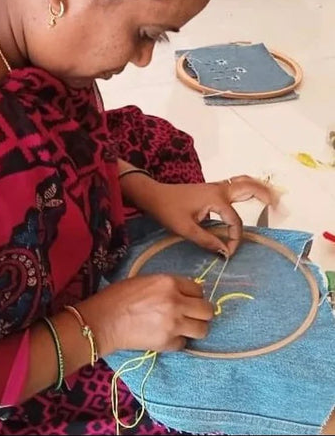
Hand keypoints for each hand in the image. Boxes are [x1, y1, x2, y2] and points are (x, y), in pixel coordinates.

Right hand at [80, 273, 213, 354]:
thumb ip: (168, 286)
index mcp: (169, 282)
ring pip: (203, 330)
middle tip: (190, 315)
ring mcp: (173, 324)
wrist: (104, 320)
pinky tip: (165, 336)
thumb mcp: (146, 281)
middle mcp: (176, 302)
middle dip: (201, 313)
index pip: (199, 290)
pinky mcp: (167, 343)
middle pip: (207, 311)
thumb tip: (185, 294)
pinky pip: (184, 344)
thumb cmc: (119, 296)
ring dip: (194, 329)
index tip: (187, 300)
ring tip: (182, 328)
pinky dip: (177, 341)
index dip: (193, 296)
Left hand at [140, 175, 278, 256]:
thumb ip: (207, 241)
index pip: (235, 221)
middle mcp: (220, 189)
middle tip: (281, 207)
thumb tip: (226, 252)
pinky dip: (249, 188)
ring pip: (244, 182)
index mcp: (216, 198)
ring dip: (260, 188)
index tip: (229, 253)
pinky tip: (253, 195)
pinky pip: (237, 185)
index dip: (235, 239)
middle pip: (250, 188)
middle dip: (267, 196)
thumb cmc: (168, 210)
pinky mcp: (213, 189)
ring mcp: (216, 187)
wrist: (154, 195)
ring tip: (274, 198)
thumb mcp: (186, 229)